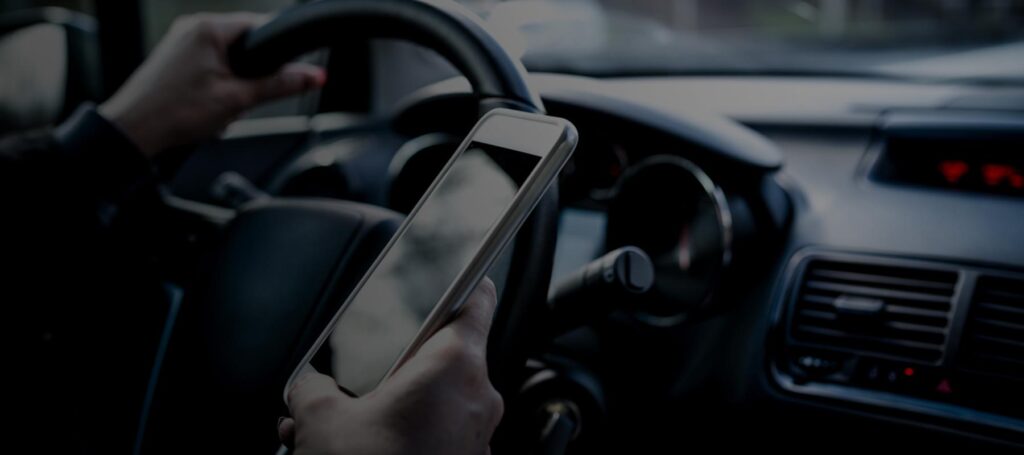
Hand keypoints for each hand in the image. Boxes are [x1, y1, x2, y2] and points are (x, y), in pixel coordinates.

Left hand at [99, 13, 325, 157]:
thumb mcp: (238, 100)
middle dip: (251, 73)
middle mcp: (192, 27)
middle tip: (242, 99)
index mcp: (208, 27)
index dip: (277, 50)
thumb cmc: (176, 112)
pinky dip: (217, 84)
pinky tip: (206, 106)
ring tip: (219, 106)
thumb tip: (313, 76)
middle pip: (243, 43)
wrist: (133, 131)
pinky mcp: (173, 58)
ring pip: (226, 56)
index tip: (286, 72)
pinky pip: (209, 64)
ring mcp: (180, 42)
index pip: (259, 25)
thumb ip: (279, 85)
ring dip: (233, 81)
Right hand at [279, 279, 503, 454]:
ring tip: (338, 422)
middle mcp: (476, 398)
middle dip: (392, 363)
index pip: (475, 299)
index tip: (461, 268)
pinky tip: (356, 445)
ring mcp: (475, 436)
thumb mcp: (322, 420)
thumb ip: (312, 387)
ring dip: (389, 403)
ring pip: (434, 399)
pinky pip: (435, 432)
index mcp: (454, 366)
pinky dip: (401, 431)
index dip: (465, 279)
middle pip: (441, 355)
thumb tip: (305, 386)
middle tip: (355, 374)